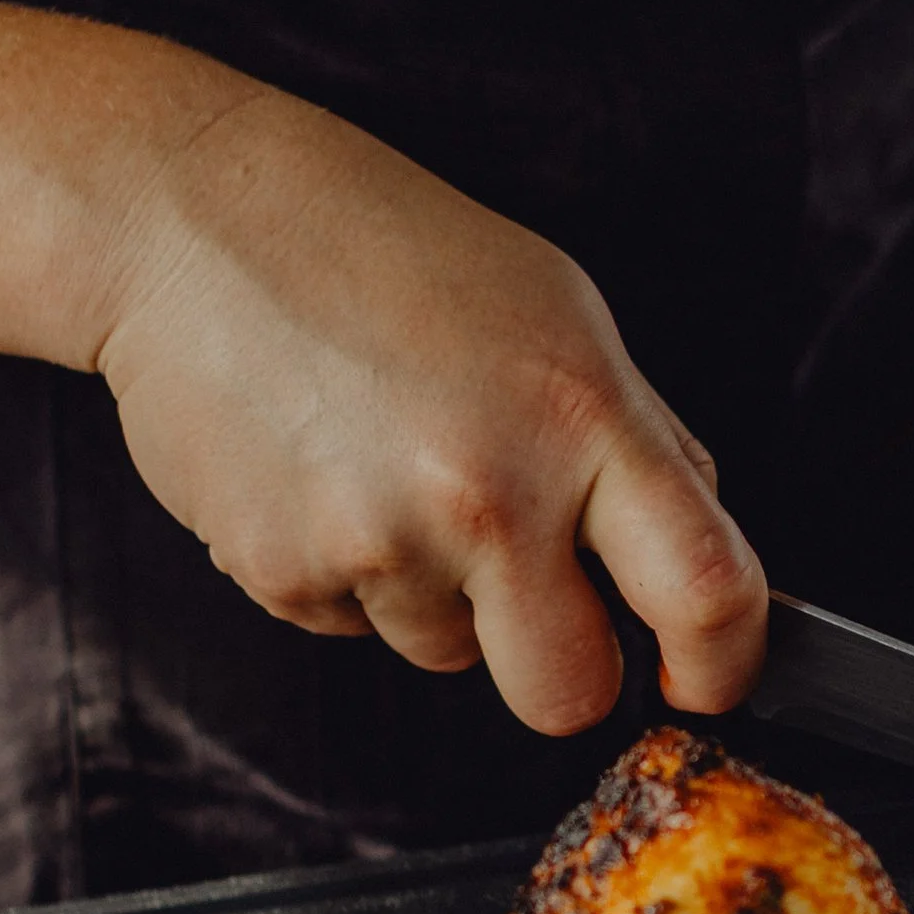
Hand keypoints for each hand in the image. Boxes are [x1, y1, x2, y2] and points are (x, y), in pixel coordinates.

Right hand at [95, 83, 765, 733]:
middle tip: (530, 595)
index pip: (705, 589)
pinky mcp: (282, 573)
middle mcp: (489, 491)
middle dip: (562, 669)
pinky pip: (351, 628)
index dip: (722, 664)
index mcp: (581, 418)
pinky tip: (324, 472)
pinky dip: (346, 574)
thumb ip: (635, 440)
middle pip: (569, 692)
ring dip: (436, 595)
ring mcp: (380, 541)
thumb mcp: (556, 313)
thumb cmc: (382, 249)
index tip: (708, 679)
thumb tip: (693, 549)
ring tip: (388, 464)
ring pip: (450, 657)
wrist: (191, 220)